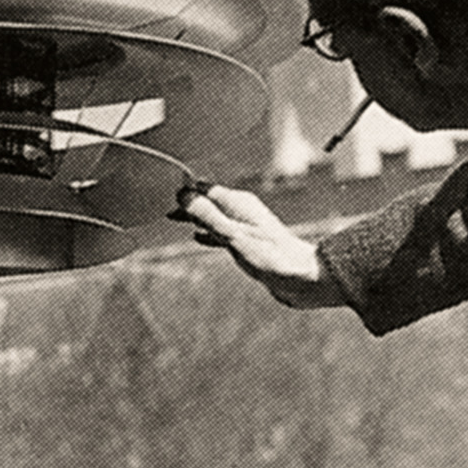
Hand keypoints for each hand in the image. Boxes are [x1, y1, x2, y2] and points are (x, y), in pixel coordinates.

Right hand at [174, 184, 346, 309]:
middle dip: (188, 203)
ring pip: (214, 216)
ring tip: (176, 219)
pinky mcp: (250, 243)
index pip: (206, 188)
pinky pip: (221, 232)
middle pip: (209, 200)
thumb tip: (183, 195)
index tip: (165, 191)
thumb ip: (208, 216)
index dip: (186, 189)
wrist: (302, 279)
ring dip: (196, 217)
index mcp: (239, 203)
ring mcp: (247, 227)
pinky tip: (197, 238)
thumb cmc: (272, 257)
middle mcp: (243, 211)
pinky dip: (207, 232)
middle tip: (165, 208)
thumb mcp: (233, 237)